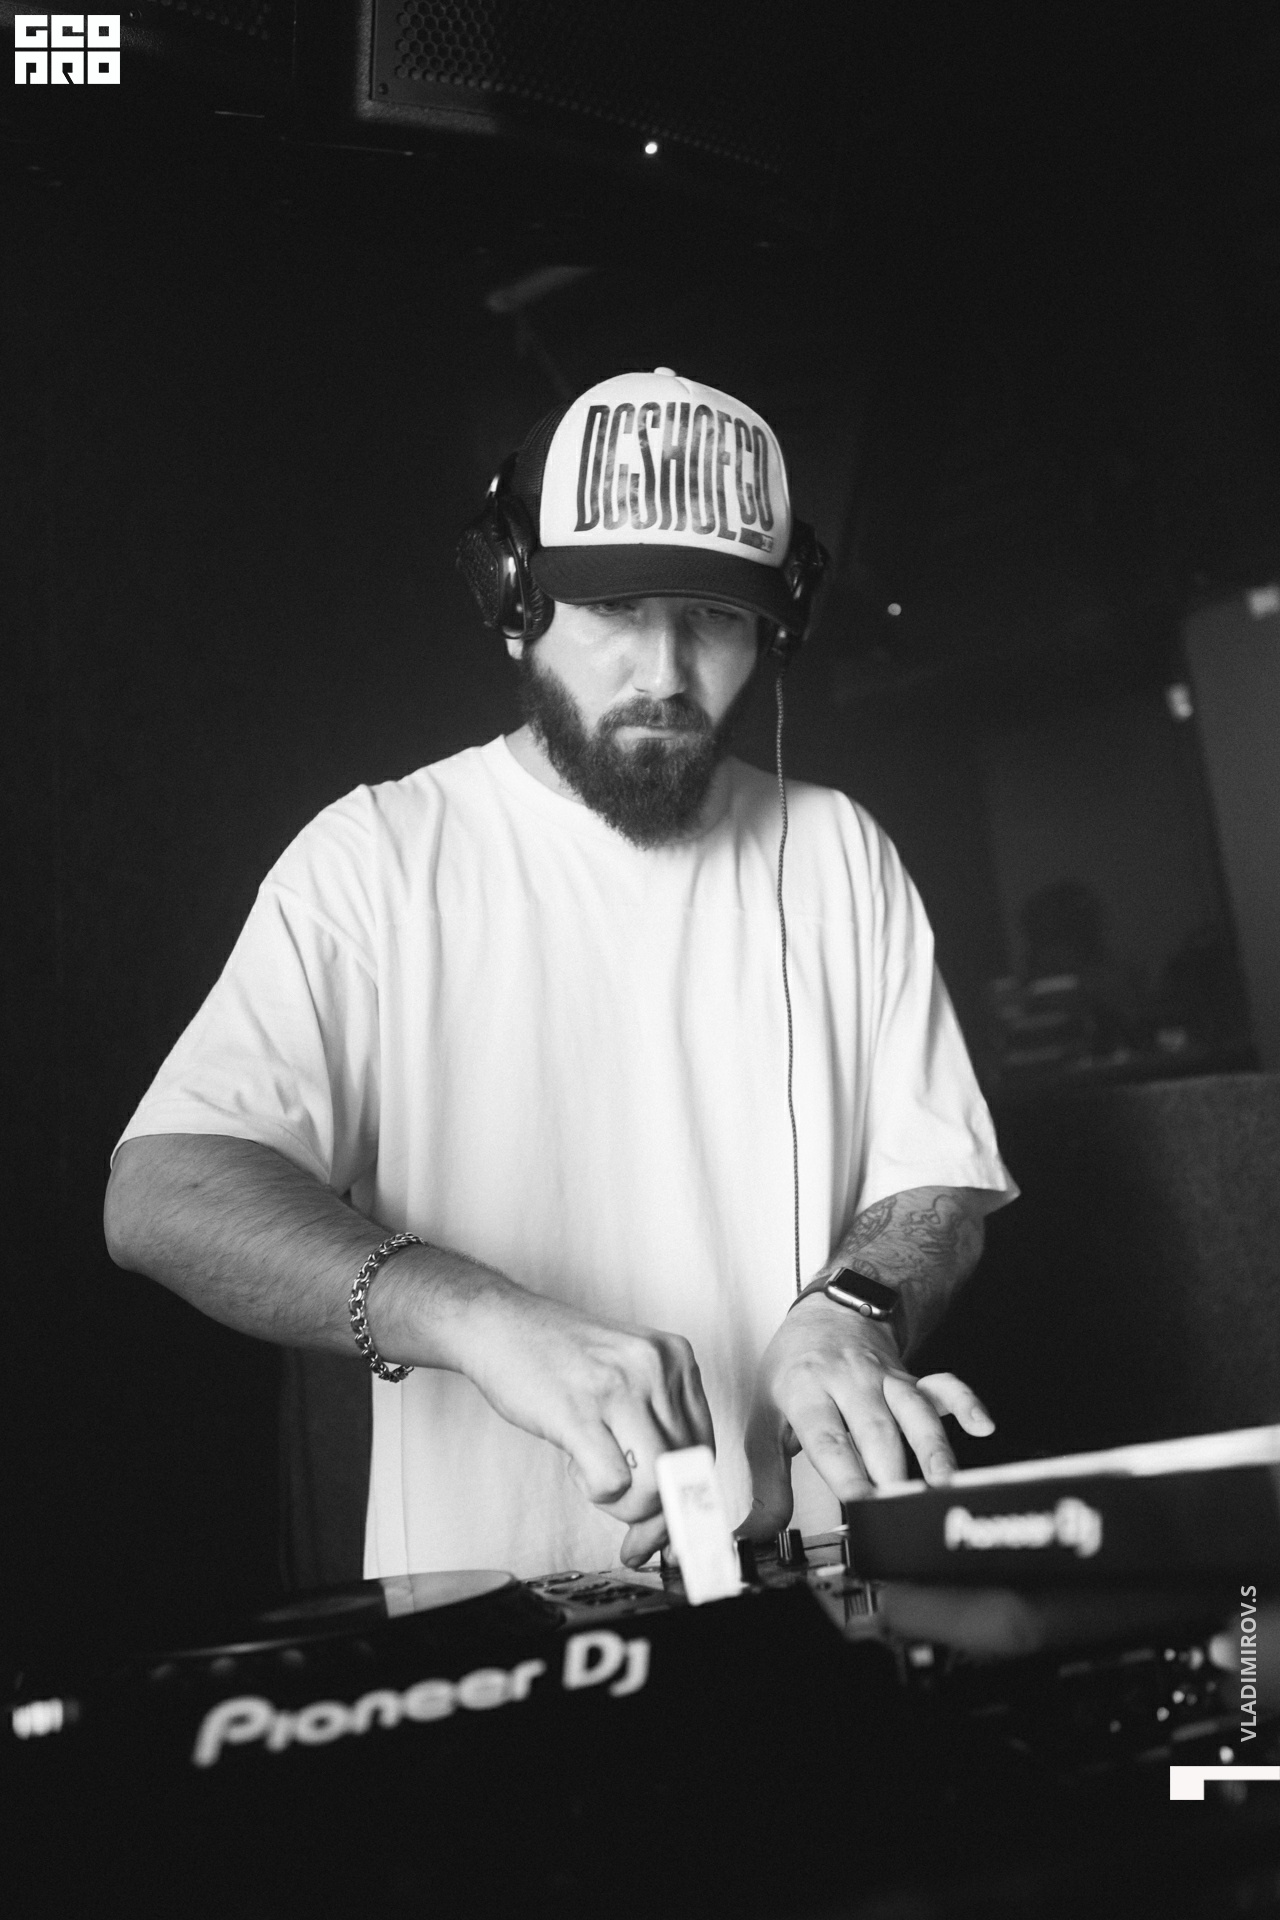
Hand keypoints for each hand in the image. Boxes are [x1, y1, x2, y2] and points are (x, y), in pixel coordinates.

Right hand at [457, 1280, 712, 1563]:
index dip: (687, 1499)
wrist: (498, 1324)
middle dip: (657, 1518)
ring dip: (625, 1507)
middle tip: (634, 1537)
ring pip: (655, 1485)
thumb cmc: (556, 1358)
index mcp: (676, 1358)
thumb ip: (655, 1426)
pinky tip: (578, 1466)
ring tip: (597, 1483)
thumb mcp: (626, 1375)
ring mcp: (619, 1387)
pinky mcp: (578, 1411)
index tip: (672, 1530)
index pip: (704, 1448)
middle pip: (684, 1473)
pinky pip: (612, 1483)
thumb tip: (673, 1504)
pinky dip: (597, 1493)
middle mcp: (656, 1367)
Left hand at [738, 1294, 993, 1538]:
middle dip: (892, 1470)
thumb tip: (754, 1532)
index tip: (859, 1504)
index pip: (829, 1439)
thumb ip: (766, 1482)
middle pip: (877, 1430)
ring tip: (942, 1484)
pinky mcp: (913, 1380)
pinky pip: (944, 1387)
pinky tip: (981, 1426)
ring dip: (931, 1449)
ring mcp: (886, 1380)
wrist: (825, 1313)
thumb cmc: (793, 1368)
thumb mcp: (764, 1419)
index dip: (846, 1473)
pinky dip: (966, 1404)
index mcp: (807, 1392)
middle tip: (900, 1508)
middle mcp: (850, 1383)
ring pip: (914, 1412)